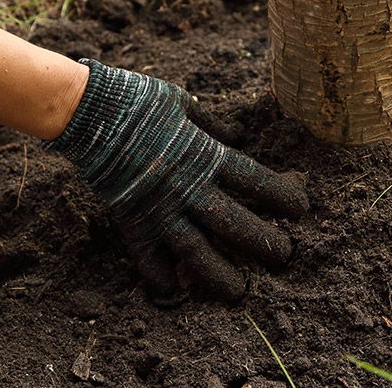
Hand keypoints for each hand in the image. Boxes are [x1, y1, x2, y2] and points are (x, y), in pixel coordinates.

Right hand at [48, 59, 308, 299]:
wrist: (89, 110)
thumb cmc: (139, 100)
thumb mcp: (183, 103)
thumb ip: (213, 124)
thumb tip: (238, 137)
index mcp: (207, 156)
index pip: (257, 182)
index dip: (284, 197)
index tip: (301, 210)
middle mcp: (189, 188)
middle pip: (236, 223)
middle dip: (264, 243)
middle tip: (283, 256)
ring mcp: (160, 208)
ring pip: (197, 252)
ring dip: (220, 274)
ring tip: (239, 291)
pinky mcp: (131, 220)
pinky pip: (148, 256)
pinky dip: (160, 275)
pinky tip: (173, 288)